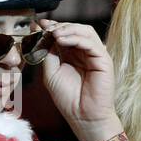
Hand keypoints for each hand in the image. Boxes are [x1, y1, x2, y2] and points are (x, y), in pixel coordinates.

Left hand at [38, 20, 118, 140]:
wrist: (82, 116)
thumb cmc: (68, 98)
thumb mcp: (51, 73)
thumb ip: (48, 55)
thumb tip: (42, 36)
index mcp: (72, 54)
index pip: (64, 33)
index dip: (50, 27)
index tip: (36, 24)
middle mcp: (85, 52)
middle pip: (74, 28)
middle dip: (58, 26)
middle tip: (44, 28)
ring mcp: (95, 54)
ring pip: (85, 31)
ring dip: (67, 29)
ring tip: (53, 33)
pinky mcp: (104, 60)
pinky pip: (91, 43)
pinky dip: (75, 38)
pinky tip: (61, 40)